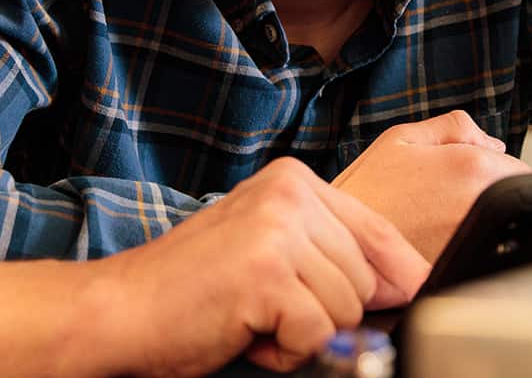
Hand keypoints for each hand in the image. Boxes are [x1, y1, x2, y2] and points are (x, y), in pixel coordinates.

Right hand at [95, 157, 429, 375]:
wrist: (121, 309)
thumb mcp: (271, 252)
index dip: (399, 275)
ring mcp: (278, 229)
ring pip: (348, 310)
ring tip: (253, 319)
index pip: (379, 231)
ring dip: (304, 333)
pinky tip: (245, 332)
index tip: (408, 295)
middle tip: (269, 311)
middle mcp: (290, 193)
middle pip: (368, 279)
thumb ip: (333, 255)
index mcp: (293, 180)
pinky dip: (285, 352)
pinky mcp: (267, 273)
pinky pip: (317, 335)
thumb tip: (410, 283)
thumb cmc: (193, 289)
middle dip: (327, 312)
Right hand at [332, 110, 531, 263]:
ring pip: (502, 226)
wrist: (340, 239)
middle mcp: (479, 202)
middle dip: (496, 193)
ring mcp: (475, 237)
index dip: (501, 171)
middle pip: (516, 199)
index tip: (478, 176)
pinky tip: (439, 239)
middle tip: (453, 195)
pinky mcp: (464, 265)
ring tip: (442, 217)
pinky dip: (471, 244)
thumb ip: (454, 126)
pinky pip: (483, 251)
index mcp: (470, 166)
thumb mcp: (401, 137)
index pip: (523, 170)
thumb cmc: (366, 189)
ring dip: (486, 219)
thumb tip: (494, 143)